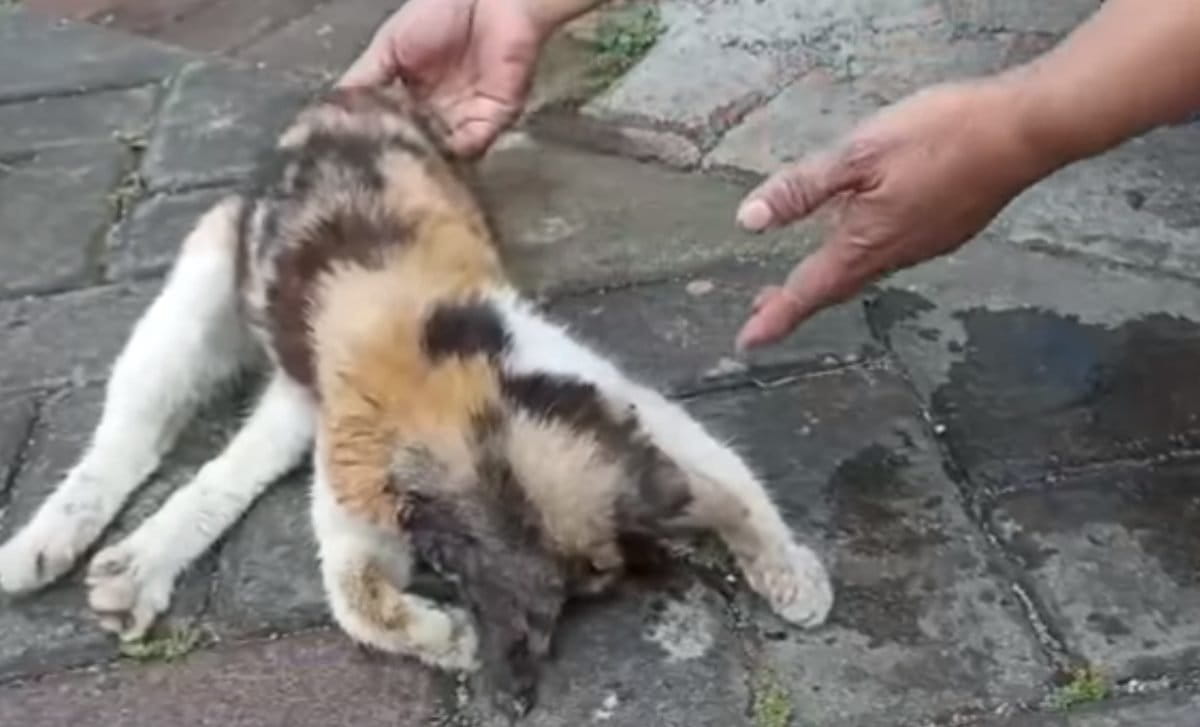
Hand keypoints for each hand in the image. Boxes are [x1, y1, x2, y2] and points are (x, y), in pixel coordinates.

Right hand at [339, 0, 545, 157]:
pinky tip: (435, 151)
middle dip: (403, 161)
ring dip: (427, 160)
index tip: (354, 158)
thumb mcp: (388, 46)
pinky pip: (474, 144)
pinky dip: (454, 151)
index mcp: (413, 97)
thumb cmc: (441, 11)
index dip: (376, 144)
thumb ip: (364, 80)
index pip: (393, 131)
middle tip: (381, 170)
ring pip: (445, 153)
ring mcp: (467, 118)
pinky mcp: (495, 117)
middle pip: (419, 149)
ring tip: (407, 167)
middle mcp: (440, 113)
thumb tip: (333, 113)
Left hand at [733, 79, 1052, 349]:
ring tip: (808, 277)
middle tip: (766, 310)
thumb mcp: (857, 154)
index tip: (748, 343)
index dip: (775, 318)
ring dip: (832, 276)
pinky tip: (865, 234)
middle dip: (798, 300)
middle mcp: (895, 255)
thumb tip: (749, 221)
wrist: (1025, 132)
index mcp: (865, 242)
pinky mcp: (949, 228)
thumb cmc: (941, 136)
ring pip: (867, 269)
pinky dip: (866, 253)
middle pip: (836, 286)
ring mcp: (927, 244)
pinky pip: (895, 251)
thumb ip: (803, 189)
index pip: (808, 291)